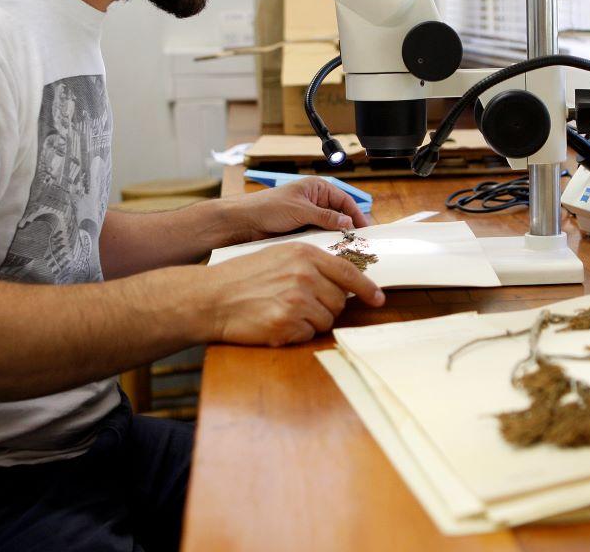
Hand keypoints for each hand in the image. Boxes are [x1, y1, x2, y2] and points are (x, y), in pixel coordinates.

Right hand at [203, 243, 383, 345]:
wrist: (211, 297)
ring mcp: (296, 300)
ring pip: (326, 321)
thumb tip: (342, 280)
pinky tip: (275, 323)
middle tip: (299, 304)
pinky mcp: (286, 324)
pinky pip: (308, 335)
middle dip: (326, 307)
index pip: (348, 272)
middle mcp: (304, 275)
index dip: (367, 288)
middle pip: (339, 301)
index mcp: (305, 254)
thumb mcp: (279, 256)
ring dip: (310, 322)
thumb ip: (311, 264)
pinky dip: (296, 334)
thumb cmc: (243, 277)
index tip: (378, 298)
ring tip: (283, 311)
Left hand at [222, 177, 370, 243]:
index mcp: (317, 188)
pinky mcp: (301, 231)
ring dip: (336, 237)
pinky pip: (319, 237)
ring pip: (330, 228)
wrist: (244, 222)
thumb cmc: (268, 207)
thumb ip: (326, 216)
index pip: (344, 200)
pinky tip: (330, 252)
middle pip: (340, 215)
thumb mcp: (301, 210)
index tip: (365, 229)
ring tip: (347, 249)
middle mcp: (315, 202)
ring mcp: (308, 217)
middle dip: (348, 227)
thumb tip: (348, 223)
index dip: (356, 214)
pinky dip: (325, 243)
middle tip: (359, 242)